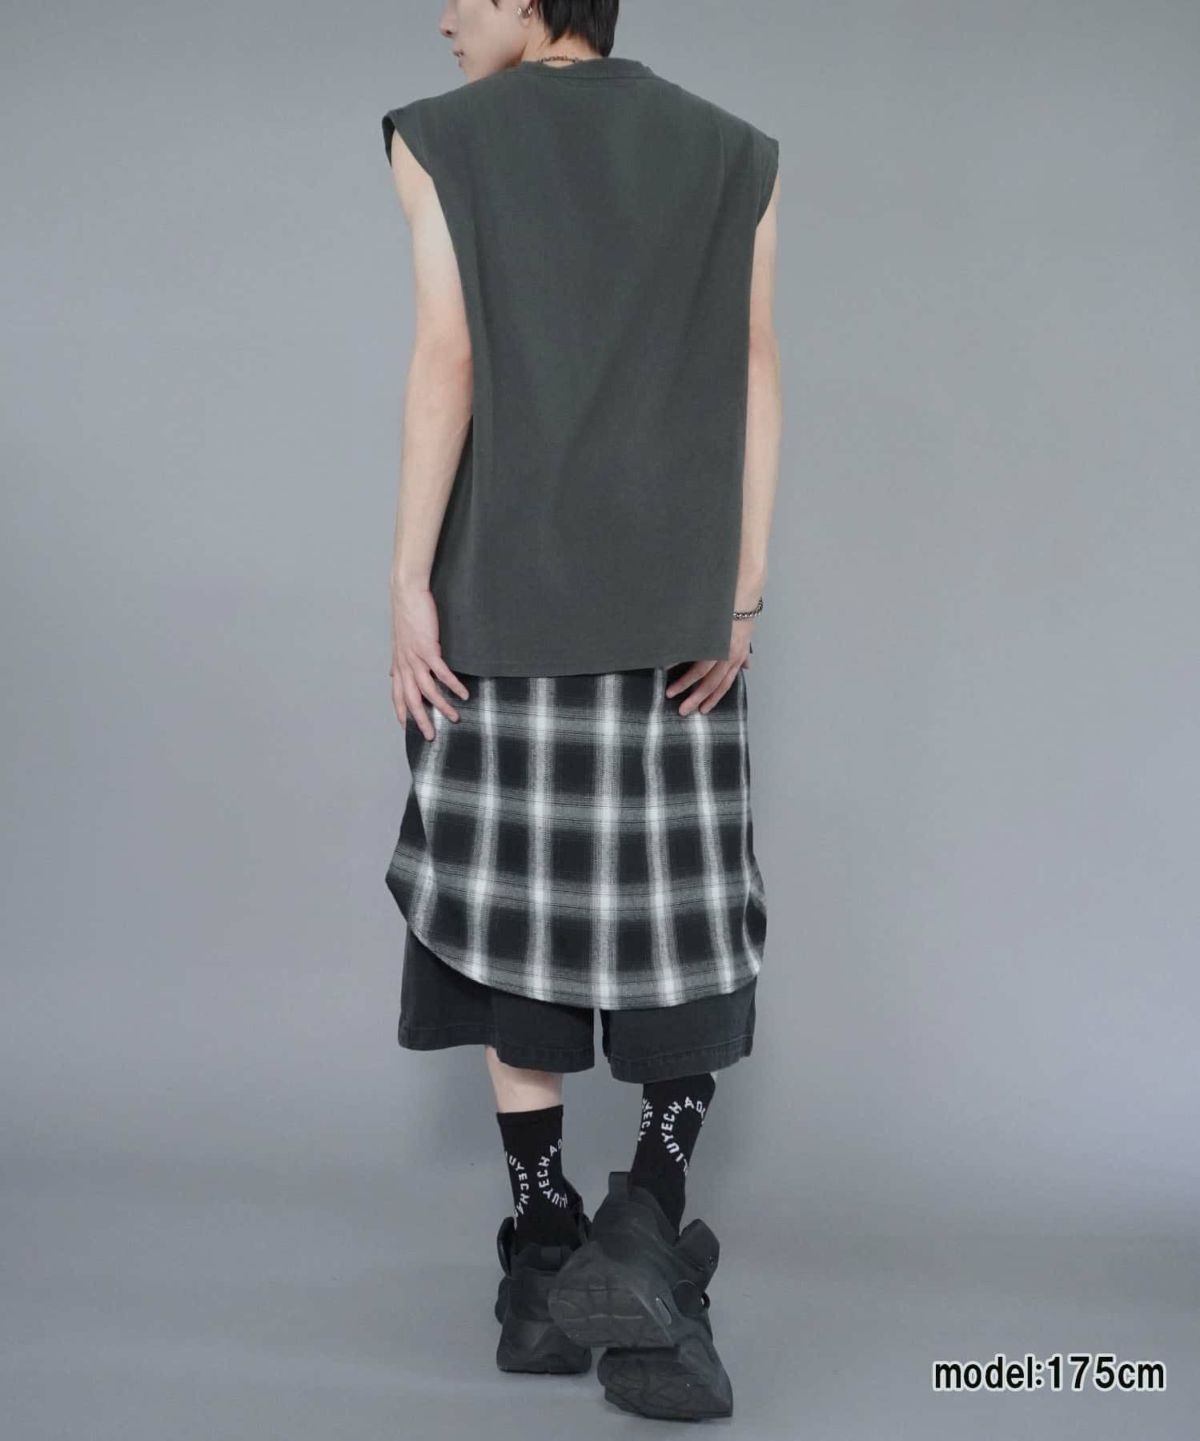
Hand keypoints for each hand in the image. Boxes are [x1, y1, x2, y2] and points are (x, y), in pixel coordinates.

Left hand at [390, 584, 469, 739]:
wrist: (407, 592)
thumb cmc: (406, 614)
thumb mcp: (400, 640)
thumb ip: (399, 660)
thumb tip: (393, 673)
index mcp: (398, 663)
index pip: (397, 694)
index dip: (401, 712)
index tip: (407, 728)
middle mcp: (404, 664)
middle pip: (411, 699)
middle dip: (421, 720)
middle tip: (432, 736)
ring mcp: (415, 657)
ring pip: (427, 690)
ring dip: (441, 705)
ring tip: (454, 717)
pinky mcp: (427, 648)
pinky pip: (441, 673)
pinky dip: (452, 685)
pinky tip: (462, 694)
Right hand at [665, 620, 753, 714]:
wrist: (742, 594)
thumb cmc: (742, 615)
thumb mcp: (746, 638)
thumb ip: (744, 655)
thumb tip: (747, 667)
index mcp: (736, 658)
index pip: (724, 684)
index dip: (714, 698)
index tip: (703, 710)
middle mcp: (728, 656)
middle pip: (711, 683)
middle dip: (696, 698)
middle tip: (684, 710)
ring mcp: (718, 646)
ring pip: (700, 672)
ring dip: (684, 684)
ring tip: (670, 692)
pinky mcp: (709, 634)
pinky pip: (691, 651)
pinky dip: (677, 659)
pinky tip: (666, 666)